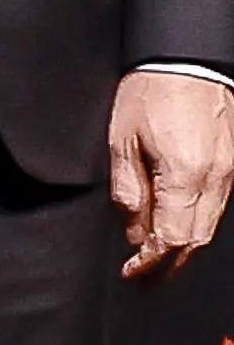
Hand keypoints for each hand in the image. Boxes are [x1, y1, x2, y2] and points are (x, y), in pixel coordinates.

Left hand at [111, 71, 233, 281]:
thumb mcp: (122, 140)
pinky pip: (214, 212)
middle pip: (194, 242)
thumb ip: (128, 189)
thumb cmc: (150, 95)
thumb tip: (132, 231)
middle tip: (144, 281)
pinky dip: (194, 230)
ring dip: (182, 252)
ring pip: (208, 230)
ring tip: (158, 266)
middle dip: (169, 267)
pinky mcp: (229, 169)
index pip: (170, 239)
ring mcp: (226, 178)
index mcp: (184, 178)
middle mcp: (213, 184)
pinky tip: (177, 234)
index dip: (150, 263)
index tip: (131, 274)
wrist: (187, 63)